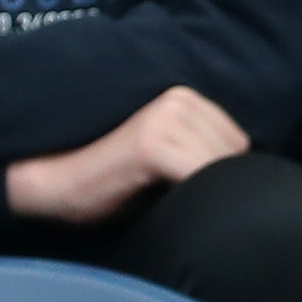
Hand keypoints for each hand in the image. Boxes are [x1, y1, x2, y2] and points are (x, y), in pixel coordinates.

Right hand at [7, 83, 250, 225]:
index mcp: (185, 98)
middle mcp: (179, 99)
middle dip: (216, 182)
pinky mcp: (151, 143)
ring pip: (220, 166)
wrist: (53, 183)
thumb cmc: (109, 181)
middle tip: (173, 197)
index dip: (220, 174)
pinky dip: (191, 196)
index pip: (239, 144)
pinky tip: (163, 203)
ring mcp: (164, 118)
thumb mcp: (165, 158)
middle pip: (235, 155)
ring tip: (164, 200)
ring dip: (202, 191)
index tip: (185, 189)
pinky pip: (199, 175)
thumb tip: (248, 176)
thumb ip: (198, 153)